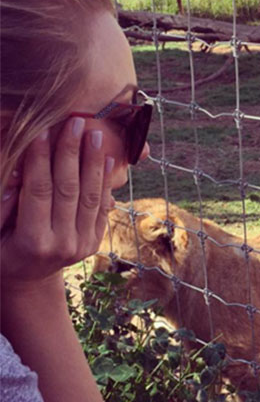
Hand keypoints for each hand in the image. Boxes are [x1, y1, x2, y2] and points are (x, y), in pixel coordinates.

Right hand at [1, 118, 114, 285]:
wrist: (28, 279)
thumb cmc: (2, 250)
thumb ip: (3, 206)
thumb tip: (17, 172)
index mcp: (33, 241)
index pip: (38, 191)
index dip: (40, 159)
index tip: (41, 131)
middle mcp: (63, 244)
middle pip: (68, 189)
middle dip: (71, 152)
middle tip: (75, 122)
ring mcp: (83, 244)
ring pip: (91, 196)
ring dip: (94, 163)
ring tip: (95, 136)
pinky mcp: (95, 241)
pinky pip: (102, 207)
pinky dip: (105, 182)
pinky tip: (108, 160)